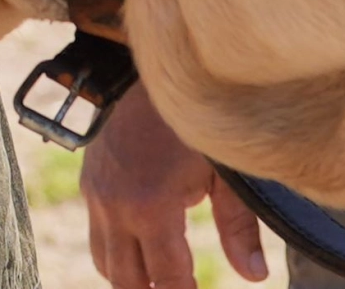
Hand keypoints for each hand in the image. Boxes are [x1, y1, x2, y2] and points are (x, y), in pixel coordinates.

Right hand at [83, 85, 267, 288]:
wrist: (151, 75)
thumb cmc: (196, 122)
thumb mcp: (224, 173)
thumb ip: (239, 228)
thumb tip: (254, 275)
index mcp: (150, 207)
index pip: (167, 280)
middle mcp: (115, 206)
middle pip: (127, 281)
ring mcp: (96, 194)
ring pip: (106, 263)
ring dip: (132, 279)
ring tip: (162, 284)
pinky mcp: (90, 182)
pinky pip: (97, 236)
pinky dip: (117, 253)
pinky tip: (145, 252)